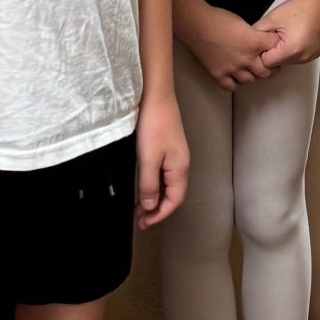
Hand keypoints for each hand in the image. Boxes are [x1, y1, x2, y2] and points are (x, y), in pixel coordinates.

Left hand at [136, 93, 188, 225]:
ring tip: (138, 208)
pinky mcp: (167, 147)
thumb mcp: (148, 158)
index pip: (175, 200)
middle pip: (173, 194)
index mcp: (179, 169)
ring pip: (167, 185)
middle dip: (157, 209)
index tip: (144, 223)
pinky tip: (144, 185)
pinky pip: (163, 174)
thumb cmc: (153, 126)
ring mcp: (175, 155)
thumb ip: (149, 184)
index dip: (160, 214)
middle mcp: (181, 164)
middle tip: (138, 219)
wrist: (156, 96)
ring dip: (154, 198)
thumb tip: (151, 206)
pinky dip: (153, 185)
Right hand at [183, 0, 278, 87]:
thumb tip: (261, 41)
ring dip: (252, 75)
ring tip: (249, 68)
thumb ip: (255, 35)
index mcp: (254, 42)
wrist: (196, 25)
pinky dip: (235, 82)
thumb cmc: (218, 19)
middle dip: (268, 66)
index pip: (275, 48)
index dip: (275, 46)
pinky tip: (235, 76)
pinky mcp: (219, 75)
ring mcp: (232, 69)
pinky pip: (232, 86)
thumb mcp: (243, 23)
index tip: (274, 46)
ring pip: (250, 80)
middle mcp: (246, 59)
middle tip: (266, 63)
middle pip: (266, 71)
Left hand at [258, 0, 319, 67]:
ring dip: (284, 52)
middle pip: (278, 64)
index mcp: (291, 50)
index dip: (263, 52)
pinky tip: (295, 36)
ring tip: (288, 34)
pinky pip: (299, 57)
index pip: (267, 63)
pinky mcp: (315, 54)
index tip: (266, 41)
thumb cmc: (299, 8)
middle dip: (274, 52)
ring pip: (288, 61)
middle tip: (277, 35)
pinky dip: (294, 50)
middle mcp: (303, 57)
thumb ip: (257, 32)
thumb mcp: (272, 18)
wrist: (319, 2)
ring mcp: (311, 56)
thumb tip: (248, 42)